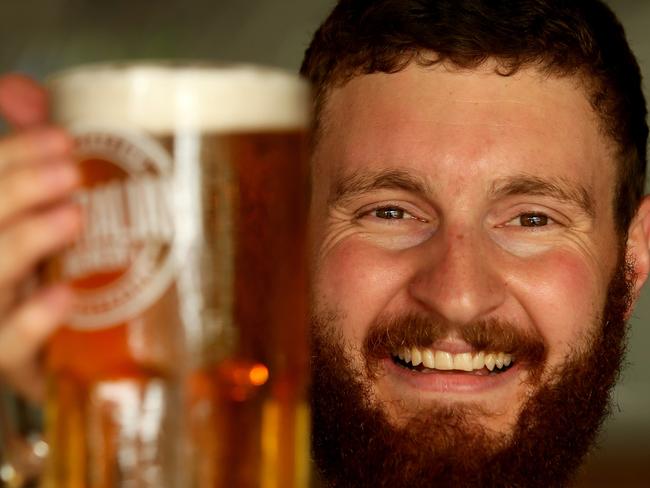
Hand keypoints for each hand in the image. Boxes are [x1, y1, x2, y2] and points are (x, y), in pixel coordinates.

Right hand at [0, 74, 81, 401]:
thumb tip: (21, 89)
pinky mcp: (7, 359)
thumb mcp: (23, 203)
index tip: (60, 136)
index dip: (9, 160)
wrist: (42, 344)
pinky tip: (64, 296)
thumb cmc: (30, 264)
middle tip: (69, 168)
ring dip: (23, 242)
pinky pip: (7, 347)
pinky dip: (32, 323)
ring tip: (73, 217)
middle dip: (14, 190)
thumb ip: (20, 148)